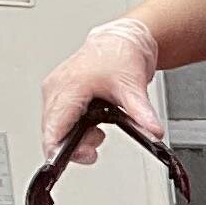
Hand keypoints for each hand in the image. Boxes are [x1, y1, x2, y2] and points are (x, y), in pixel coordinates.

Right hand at [38, 20, 162, 162]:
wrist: (119, 42)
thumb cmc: (119, 55)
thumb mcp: (132, 84)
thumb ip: (141, 111)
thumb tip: (153, 130)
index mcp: (67, 86)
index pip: (54, 125)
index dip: (56, 147)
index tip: (63, 162)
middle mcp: (57, 90)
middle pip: (52, 131)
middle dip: (72, 147)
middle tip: (94, 152)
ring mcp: (58, 94)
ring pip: (57, 129)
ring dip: (76, 140)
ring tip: (99, 136)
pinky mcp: (64, 98)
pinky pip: (63, 123)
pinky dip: (78, 132)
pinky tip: (95, 130)